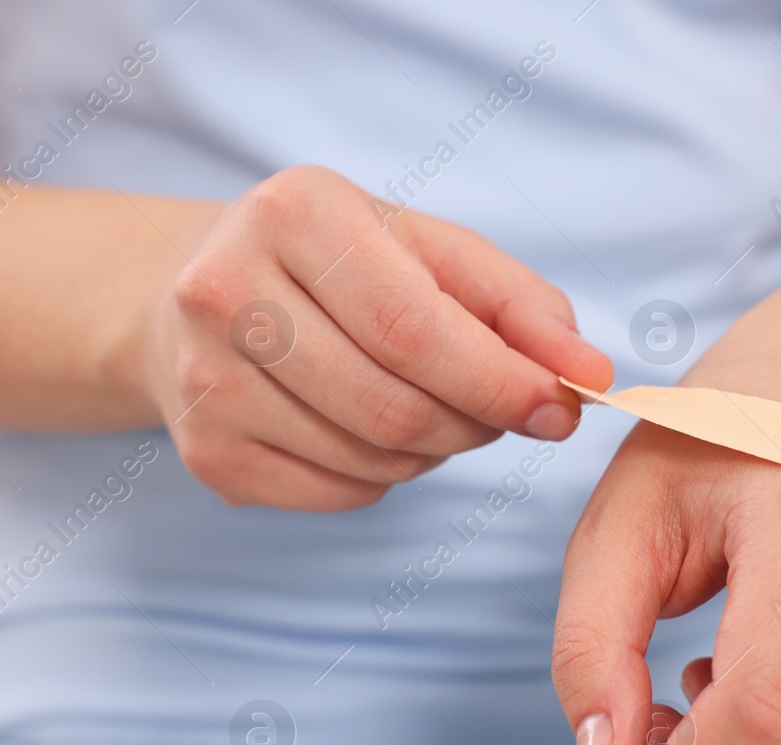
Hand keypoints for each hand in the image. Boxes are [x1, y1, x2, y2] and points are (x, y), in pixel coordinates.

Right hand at [142, 165, 611, 509]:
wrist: (193, 290)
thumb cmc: (337, 262)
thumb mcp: (428, 249)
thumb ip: (518, 304)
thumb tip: (587, 377)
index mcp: (293, 213)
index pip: (413, 329)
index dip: (500, 382)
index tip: (563, 407)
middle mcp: (227, 292)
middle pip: (394, 407)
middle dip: (473, 424)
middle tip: (498, 411)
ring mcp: (205, 382)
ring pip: (371, 461)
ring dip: (432, 453)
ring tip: (427, 407)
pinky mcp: (205, 454)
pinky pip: (337, 495)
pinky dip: (381, 479)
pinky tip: (367, 431)